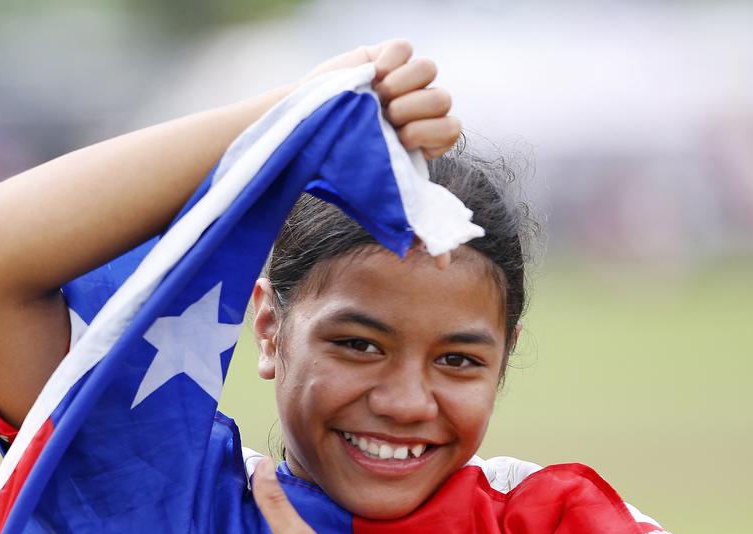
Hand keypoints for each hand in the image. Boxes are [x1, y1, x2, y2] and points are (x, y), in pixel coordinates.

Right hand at [305, 40, 458, 269]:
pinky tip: (371, 76)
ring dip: (403, 84)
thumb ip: (409, 224)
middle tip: (386, 118)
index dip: (430, 132)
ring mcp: (402, 79)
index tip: (400, 139)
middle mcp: (417, 108)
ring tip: (376, 97)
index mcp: (422, 139)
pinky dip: (391, 60)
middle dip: (415, 109)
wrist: (300, 132)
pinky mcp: (385, 54)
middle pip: (443, 99)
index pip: (451, 129)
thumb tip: (446, 267)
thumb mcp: (375, 196)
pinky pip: (405, 47)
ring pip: (429, 69)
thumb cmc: (335, 168)